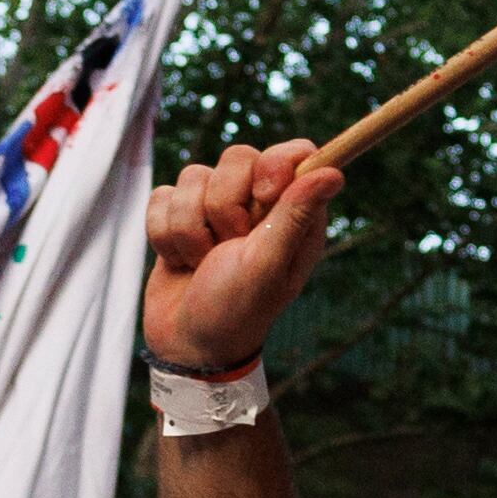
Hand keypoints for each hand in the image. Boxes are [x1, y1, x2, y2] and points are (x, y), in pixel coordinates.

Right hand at [142, 139, 341, 373]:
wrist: (187, 344)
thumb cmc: (236, 311)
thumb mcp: (269, 265)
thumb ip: (295, 215)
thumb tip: (334, 172)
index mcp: (293, 214)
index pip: (293, 153)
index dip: (274, 164)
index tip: (263, 196)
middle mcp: (258, 205)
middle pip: (237, 156)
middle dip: (223, 206)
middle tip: (228, 246)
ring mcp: (215, 209)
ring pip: (192, 176)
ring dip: (190, 228)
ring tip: (201, 262)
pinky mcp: (179, 217)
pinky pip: (162, 196)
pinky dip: (164, 233)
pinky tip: (179, 261)